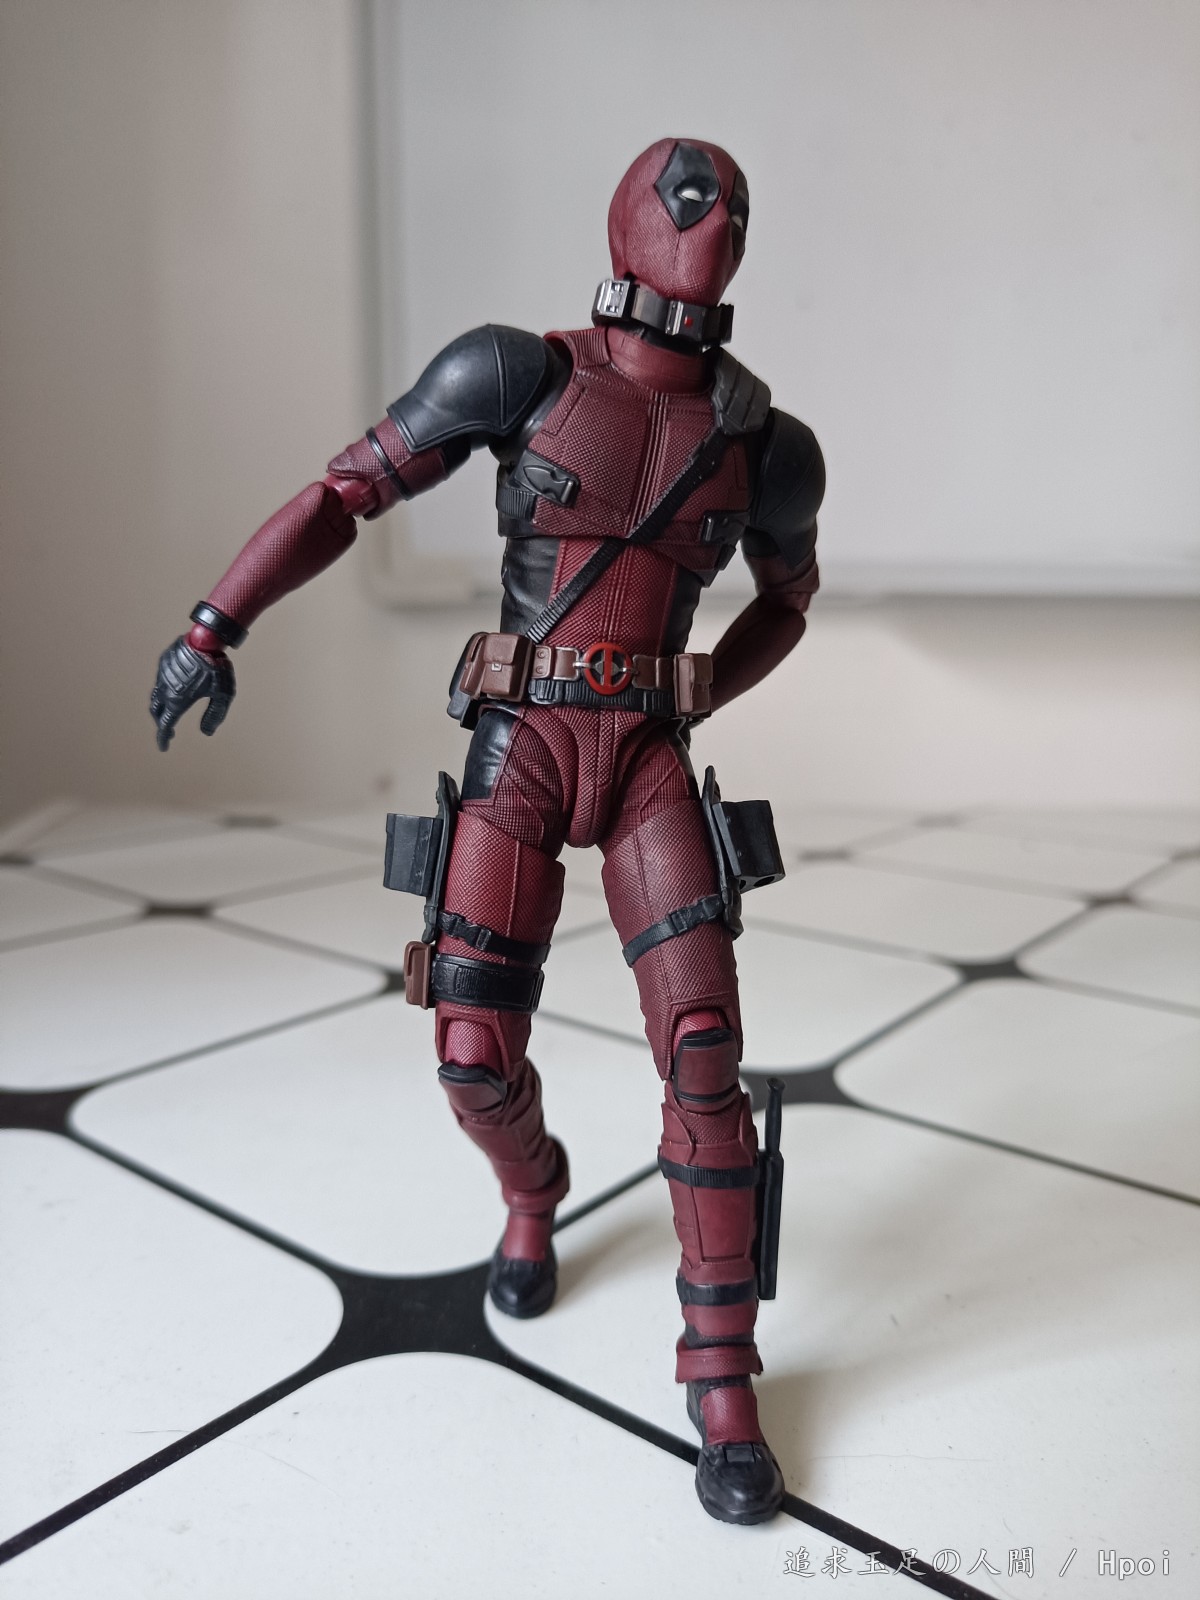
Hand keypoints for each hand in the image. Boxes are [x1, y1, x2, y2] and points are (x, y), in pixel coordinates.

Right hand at [150, 637, 235, 751]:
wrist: (207, 639)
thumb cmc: (217, 668)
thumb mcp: (223, 696)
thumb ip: (215, 715)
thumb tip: (207, 732)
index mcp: (177, 700)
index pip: (165, 725)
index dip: (163, 738)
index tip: (164, 747)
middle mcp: (165, 688)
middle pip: (156, 711)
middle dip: (160, 723)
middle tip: (168, 732)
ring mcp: (162, 674)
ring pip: (156, 695)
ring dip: (160, 707)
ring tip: (169, 714)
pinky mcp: (164, 663)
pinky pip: (160, 680)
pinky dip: (163, 690)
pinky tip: (174, 691)